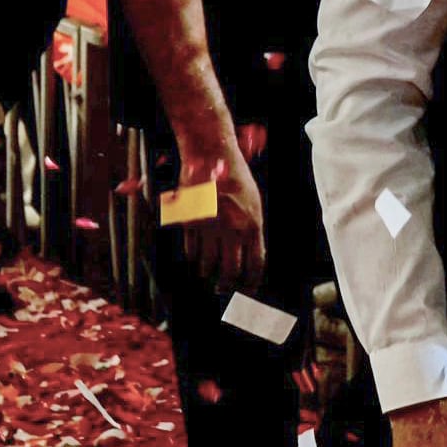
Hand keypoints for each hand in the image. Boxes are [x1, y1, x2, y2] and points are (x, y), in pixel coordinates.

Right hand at [168, 119, 267, 294]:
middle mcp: (232, 228)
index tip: (248, 290)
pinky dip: (193, 258)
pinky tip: (196, 258)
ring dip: (207, 273)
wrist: (211, 156)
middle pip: (230, 271)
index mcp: (253, 224)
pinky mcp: (190, 222)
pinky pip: (190, 251)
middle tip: (223, 288)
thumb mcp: (253, 204)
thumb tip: (250, 260)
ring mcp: (210, 227)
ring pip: (207, 265)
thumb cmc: (235, 179)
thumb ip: (252, 231)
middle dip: (227, 285)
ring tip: (208, 273)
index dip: (252, 282)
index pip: (256, 264)